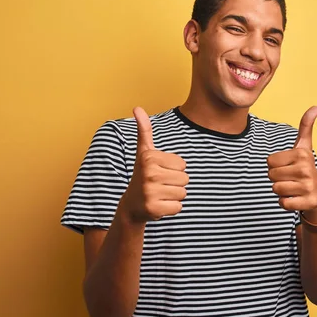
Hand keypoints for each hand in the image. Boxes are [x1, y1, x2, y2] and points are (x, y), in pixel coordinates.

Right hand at [121, 107, 188, 221]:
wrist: (132, 204)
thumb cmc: (143, 174)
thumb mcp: (144, 152)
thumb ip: (144, 131)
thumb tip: (137, 108)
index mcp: (149, 157)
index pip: (183, 164)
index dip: (175, 169)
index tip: (159, 171)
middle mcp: (148, 173)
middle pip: (185, 179)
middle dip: (176, 183)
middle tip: (160, 184)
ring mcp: (150, 192)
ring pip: (183, 193)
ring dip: (174, 195)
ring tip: (159, 194)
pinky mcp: (154, 209)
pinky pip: (179, 207)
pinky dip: (172, 208)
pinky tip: (159, 205)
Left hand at [267, 106, 316, 221]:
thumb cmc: (305, 168)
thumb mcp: (305, 147)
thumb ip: (306, 126)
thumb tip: (315, 107)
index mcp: (302, 155)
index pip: (269, 161)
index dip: (275, 166)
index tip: (289, 166)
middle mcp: (306, 169)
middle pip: (271, 175)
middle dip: (277, 178)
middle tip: (291, 178)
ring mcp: (308, 187)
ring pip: (275, 189)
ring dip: (281, 191)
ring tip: (293, 187)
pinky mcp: (306, 202)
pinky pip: (282, 203)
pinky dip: (285, 202)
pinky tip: (295, 198)